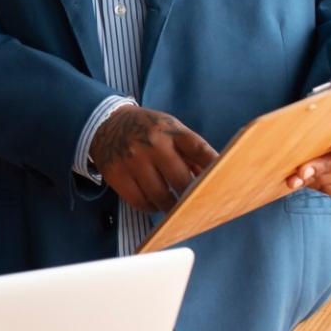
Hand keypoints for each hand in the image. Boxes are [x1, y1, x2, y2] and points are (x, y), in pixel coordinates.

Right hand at [90, 106, 217, 212]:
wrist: (106, 123)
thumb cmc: (147, 129)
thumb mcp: (170, 130)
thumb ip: (191, 152)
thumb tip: (212, 178)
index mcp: (171, 130)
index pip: (199, 150)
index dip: (213, 168)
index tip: (223, 183)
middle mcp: (152, 144)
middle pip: (180, 180)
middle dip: (191, 196)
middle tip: (197, 205)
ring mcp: (133, 160)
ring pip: (160, 196)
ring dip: (172, 206)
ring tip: (176, 207)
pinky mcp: (116, 174)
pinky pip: (140, 202)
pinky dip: (151, 207)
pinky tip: (155, 204)